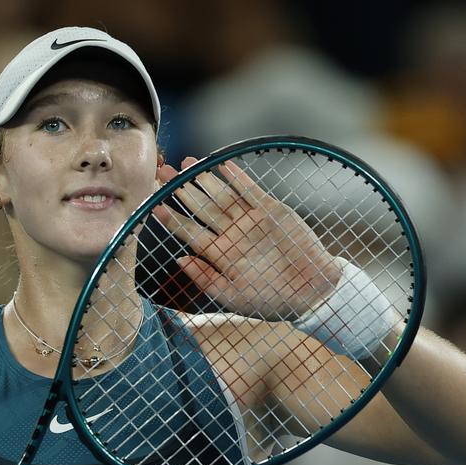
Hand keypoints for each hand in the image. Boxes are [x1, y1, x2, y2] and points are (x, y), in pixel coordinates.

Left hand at [154, 157, 341, 319]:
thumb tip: (178, 260)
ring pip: (222, 196)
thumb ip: (205, 277)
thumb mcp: (232, 296)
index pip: (189, 233)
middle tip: (162, 172)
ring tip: (186, 163)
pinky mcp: (270, 211)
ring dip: (204, 179)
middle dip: (181, 190)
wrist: (311, 292)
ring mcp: (250, 221)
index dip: (172, 218)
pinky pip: (250, 190)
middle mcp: (231, 235)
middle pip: (201, 208)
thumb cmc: (270, 300)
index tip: (154, 204)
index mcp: (219, 255)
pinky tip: (221, 165)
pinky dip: (237, 178)